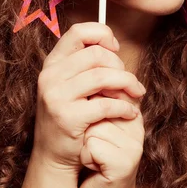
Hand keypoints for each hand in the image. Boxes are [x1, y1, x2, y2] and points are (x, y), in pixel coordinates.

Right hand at [33, 22, 145, 175]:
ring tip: (136, 94)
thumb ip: (86, 65)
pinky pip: (106, 104)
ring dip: (127, 84)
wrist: (53, 155)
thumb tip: (114, 45)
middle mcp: (50, 75)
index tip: (116, 49)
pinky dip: (125, 107)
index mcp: (52, 63)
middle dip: (120, 65)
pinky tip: (130, 113)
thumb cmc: (71, 115)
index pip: (78, 31)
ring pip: (103, 76)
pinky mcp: (67, 117)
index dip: (102, 35)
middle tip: (129, 81)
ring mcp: (56, 96)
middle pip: (96, 54)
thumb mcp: (71, 84)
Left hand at [77, 91, 144, 187]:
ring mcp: (133, 145)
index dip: (91, 106)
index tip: (89, 124)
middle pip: (98, 107)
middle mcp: (137, 126)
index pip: (108, 91)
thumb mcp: (98, 126)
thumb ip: (97, 102)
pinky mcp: (124, 163)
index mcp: (132, 113)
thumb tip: (83, 76)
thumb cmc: (95, 159)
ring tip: (92, 155)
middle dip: (85, 125)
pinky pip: (92, 147)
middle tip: (90, 143)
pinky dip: (84, 157)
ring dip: (83, 142)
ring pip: (93, 127)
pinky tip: (91, 167)